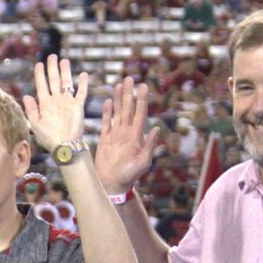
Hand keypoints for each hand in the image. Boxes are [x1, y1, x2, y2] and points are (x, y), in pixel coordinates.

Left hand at [23, 54, 89, 152]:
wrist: (64, 147)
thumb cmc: (49, 138)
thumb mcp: (36, 124)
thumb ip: (31, 110)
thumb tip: (26, 95)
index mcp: (45, 104)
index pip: (41, 85)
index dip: (39, 75)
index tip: (38, 64)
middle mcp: (56, 101)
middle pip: (53, 80)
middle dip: (52, 68)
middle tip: (52, 56)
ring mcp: (67, 103)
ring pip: (66, 83)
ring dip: (65, 72)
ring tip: (64, 61)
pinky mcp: (78, 107)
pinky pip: (81, 92)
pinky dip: (82, 84)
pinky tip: (83, 74)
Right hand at [92, 75, 156, 192]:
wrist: (113, 184)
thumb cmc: (129, 176)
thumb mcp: (143, 162)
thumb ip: (150, 146)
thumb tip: (156, 128)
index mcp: (136, 136)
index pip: (140, 113)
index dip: (141, 100)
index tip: (143, 86)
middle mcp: (127, 133)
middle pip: (128, 109)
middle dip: (129, 94)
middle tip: (130, 78)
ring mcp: (116, 135)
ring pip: (117, 112)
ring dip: (118, 99)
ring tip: (119, 84)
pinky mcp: (105, 139)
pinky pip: (106, 122)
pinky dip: (107, 112)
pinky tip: (108, 101)